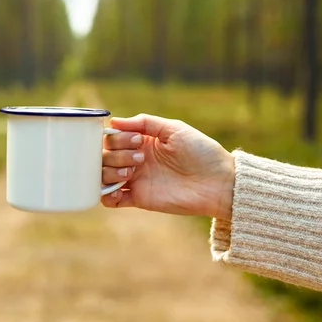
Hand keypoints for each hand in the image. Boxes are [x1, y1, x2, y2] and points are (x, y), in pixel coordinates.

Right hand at [101, 114, 234, 219]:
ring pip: (104, 175)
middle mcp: (135, 159)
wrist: (217, 182)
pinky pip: (111, 199)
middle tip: (140, 158)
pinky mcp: (139, 199)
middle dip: (116, 155)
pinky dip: (106, 195)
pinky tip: (118, 190)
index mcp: (142, 141)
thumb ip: (145, 122)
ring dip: (110, 172)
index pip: (113, 137)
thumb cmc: (201, 152)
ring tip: (131, 173)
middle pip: (104, 155)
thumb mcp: (174, 129)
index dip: (118, 138)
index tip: (137, 140)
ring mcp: (136, 180)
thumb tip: (113, 121)